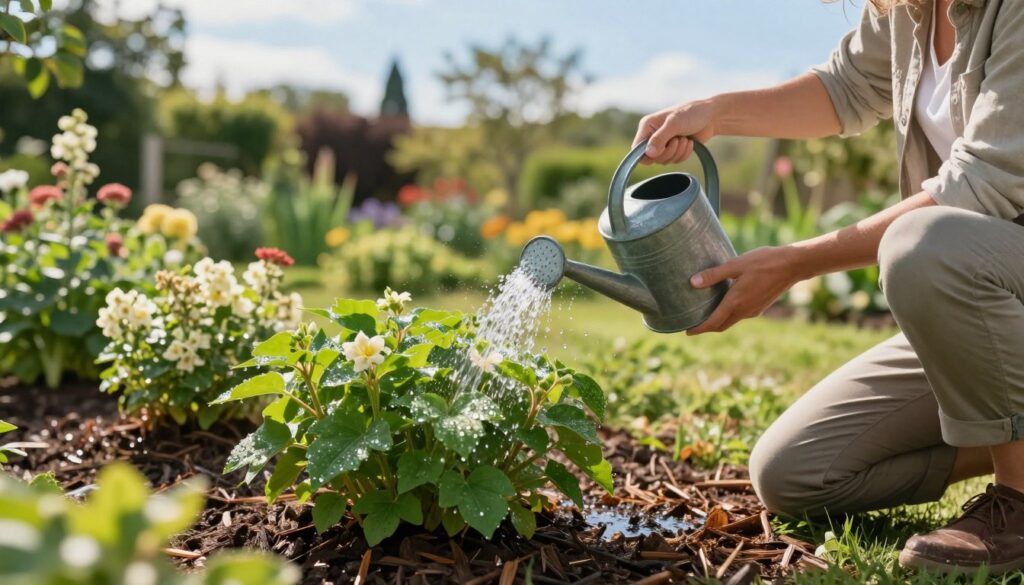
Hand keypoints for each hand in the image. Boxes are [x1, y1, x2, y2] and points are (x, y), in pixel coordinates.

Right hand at [632, 99, 716, 165]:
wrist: (711, 117)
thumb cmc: (691, 114)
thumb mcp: (674, 124)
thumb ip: (659, 138)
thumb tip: (648, 153)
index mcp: (647, 126)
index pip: (637, 149)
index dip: (647, 154)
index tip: (660, 150)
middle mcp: (653, 135)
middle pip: (652, 158)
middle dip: (668, 151)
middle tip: (677, 140)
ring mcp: (664, 143)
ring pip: (664, 161)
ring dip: (678, 152)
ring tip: (684, 139)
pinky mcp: (674, 150)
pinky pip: (674, 161)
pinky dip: (684, 154)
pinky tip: (689, 143)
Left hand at [686, 246, 804, 334]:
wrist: (793, 265)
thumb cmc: (764, 262)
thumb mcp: (736, 265)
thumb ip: (714, 275)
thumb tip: (692, 282)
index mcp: (736, 302)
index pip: (713, 322)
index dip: (699, 329)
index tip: (687, 332)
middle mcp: (744, 311)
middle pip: (721, 325)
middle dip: (706, 328)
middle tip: (693, 325)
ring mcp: (754, 310)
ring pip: (731, 321)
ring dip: (718, 321)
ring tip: (705, 314)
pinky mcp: (760, 307)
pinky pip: (740, 315)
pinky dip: (729, 314)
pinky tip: (725, 303)